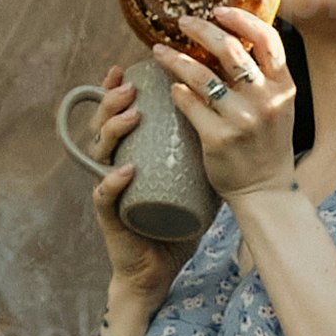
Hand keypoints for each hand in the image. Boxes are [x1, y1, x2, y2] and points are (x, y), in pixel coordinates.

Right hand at [80, 61, 182, 306]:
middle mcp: (113, 165)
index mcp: (130, 152)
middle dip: (112, 101)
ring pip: (100, 153)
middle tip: (129, 86)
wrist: (160, 267)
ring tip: (132, 115)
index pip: (118, 115)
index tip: (127, 67)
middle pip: (102, 125)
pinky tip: (126, 170)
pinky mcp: (110, 217)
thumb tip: (236, 109)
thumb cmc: (178, 220)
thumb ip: (204, 147)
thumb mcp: (194, 176)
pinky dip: (114, 182)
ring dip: (113, 130)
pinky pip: (105, 196)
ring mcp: (108, 190)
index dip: (116, 89)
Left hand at [174, 4, 309, 201]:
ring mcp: (242, 120)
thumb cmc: (267, 143)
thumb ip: (264, 76)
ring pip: (201, 74)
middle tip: (183, 22)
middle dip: (202, 29)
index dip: (241, 19)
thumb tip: (234, 37)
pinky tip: (171, 87)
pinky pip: (189, 103)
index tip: (219, 10)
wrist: (264, 189)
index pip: (267, 38)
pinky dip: (177, 91)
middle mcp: (266, 99)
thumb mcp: (279, 106)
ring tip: (159, 51)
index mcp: (284, 86)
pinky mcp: (218, 138)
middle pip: (230, 49)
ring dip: (175, 58)